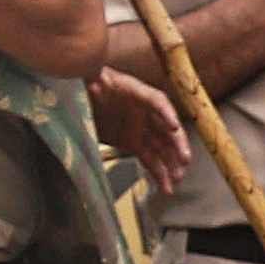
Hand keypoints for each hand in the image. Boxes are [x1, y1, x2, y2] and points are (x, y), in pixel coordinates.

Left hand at [87, 68, 189, 192]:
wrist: (80, 92)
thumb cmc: (89, 81)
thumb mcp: (91, 77)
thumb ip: (95, 80)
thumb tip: (95, 83)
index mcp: (137, 93)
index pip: (157, 101)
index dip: (167, 114)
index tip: (174, 127)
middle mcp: (145, 113)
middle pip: (167, 129)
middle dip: (177, 145)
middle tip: (184, 159)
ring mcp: (140, 130)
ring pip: (162, 149)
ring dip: (171, 164)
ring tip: (177, 178)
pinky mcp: (132, 143)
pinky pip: (149, 159)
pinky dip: (158, 173)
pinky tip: (165, 187)